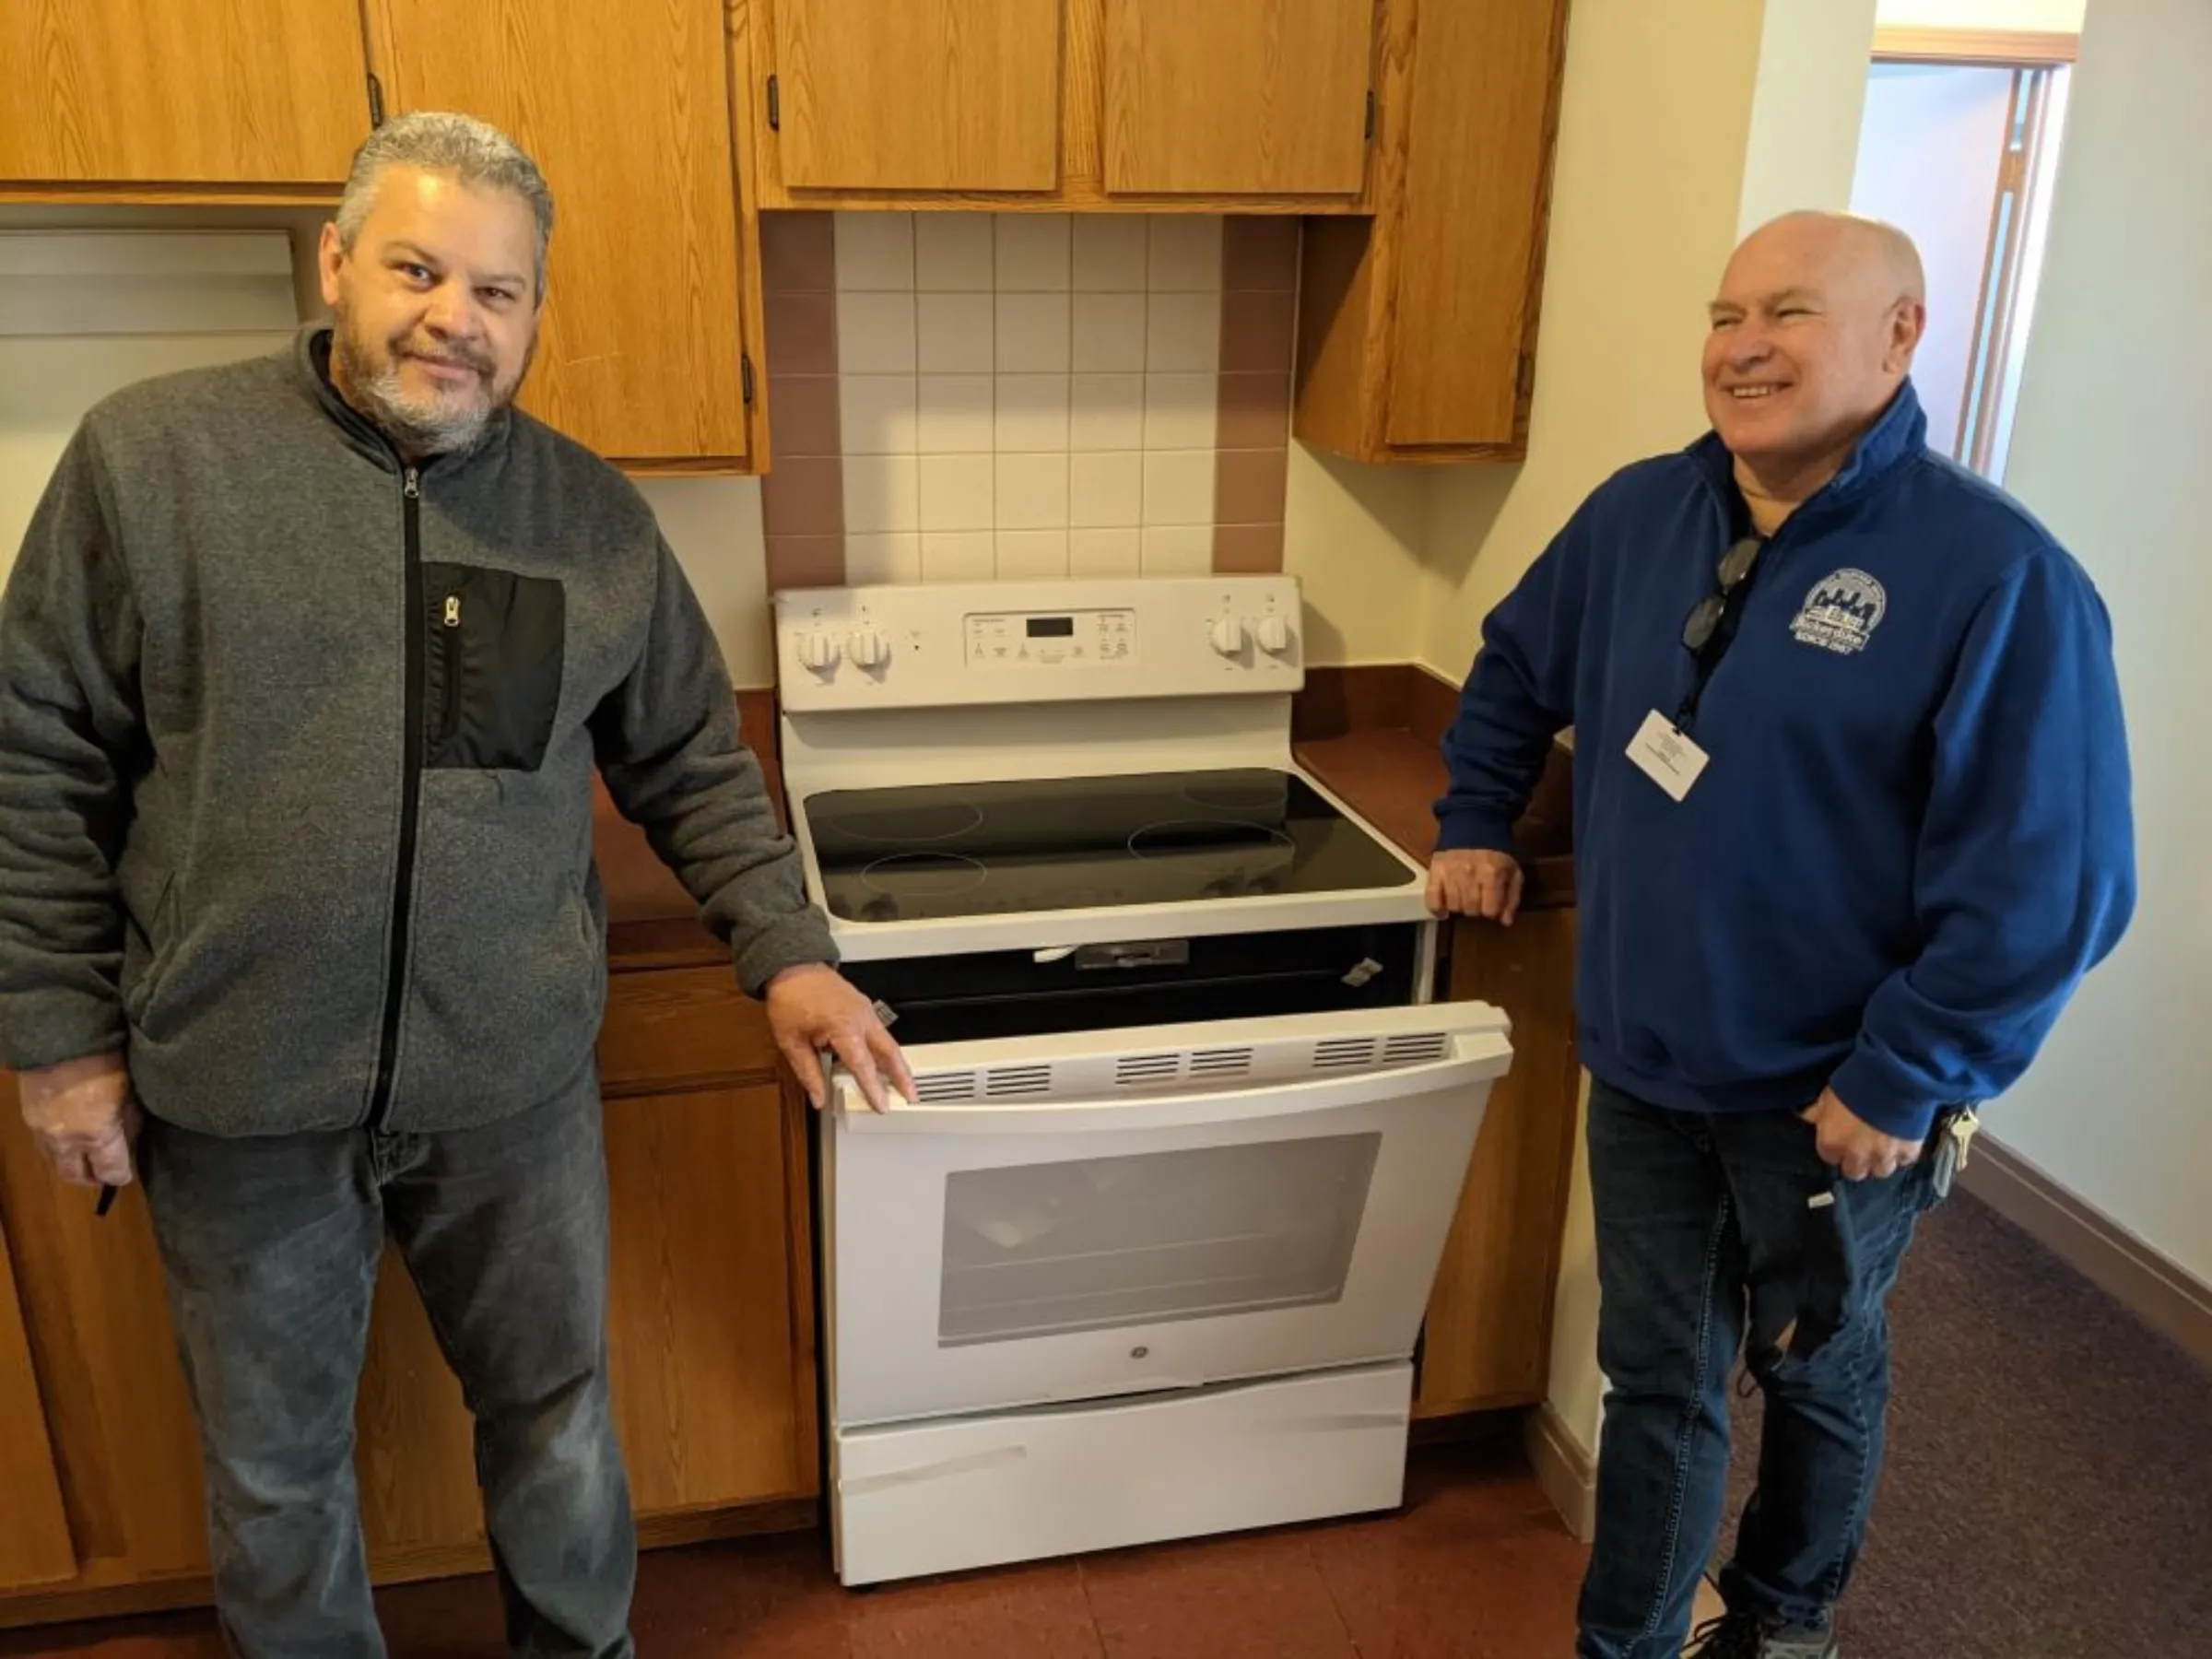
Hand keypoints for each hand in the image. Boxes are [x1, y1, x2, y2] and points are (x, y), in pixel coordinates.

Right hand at [18, 1051, 141, 1188]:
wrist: (59, 1033)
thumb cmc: (106, 1058)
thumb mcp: (130, 1091)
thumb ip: (129, 1121)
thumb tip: (128, 1141)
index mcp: (96, 1134)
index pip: (109, 1171)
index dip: (120, 1174)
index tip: (127, 1172)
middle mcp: (65, 1140)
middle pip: (75, 1176)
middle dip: (92, 1178)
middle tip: (105, 1172)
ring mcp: (42, 1131)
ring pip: (55, 1163)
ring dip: (72, 1165)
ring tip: (88, 1157)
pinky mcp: (28, 1118)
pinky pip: (43, 1146)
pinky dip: (58, 1149)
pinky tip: (70, 1137)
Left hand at [764, 963, 914, 1112]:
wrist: (792, 966)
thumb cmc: (790, 998)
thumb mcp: (791, 1041)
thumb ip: (808, 1072)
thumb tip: (818, 1096)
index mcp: (843, 1027)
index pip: (863, 1065)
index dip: (873, 1088)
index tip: (882, 1106)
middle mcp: (860, 1018)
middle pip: (890, 1051)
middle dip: (903, 1076)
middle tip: (911, 1096)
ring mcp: (864, 1010)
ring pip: (888, 1041)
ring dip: (897, 1062)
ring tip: (903, 1083)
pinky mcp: (863, 1007)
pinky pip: (880, 1031)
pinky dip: (886, 1048)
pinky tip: (884, 1060)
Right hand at [1425, 848, 1523, 924]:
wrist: (1473, 825)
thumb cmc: (1495, 852)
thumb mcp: (1513, 871)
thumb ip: (1512, 898)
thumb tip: (1505, 922)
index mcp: (1492, 875)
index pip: (1490, 910)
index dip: (1492, 910)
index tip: (1491, 904)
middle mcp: (1470, 875)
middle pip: (1471, 910)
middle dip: (1476, 909)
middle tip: (1477, 899)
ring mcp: (1451, 874)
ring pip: (1454, 906)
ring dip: (1459, 907)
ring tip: (1463, 898)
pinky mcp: (1435, 872)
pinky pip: (1432, 899)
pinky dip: (1437, 908)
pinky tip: (1443, 910)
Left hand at [1799, 1087, 1922, 1180]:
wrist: (1892, 1078)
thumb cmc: (1854, 1082)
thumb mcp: (1826, 1095)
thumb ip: (1816, 1113)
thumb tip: (1807, 1118)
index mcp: (1832, 1143)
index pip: (1829, 1158)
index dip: (1835, 1149)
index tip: (1840, 1140)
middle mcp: (1857, 1157)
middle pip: (1854, 1172)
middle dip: (1856, 1162)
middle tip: (1860, 1147)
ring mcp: (1884, 1157)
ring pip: (1881, 1171)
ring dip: (1880, 1161)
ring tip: (1882, 1146)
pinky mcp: (1909, 1152)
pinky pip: (1905, 1160)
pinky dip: (1903, 1153)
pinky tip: (1901, 1141)